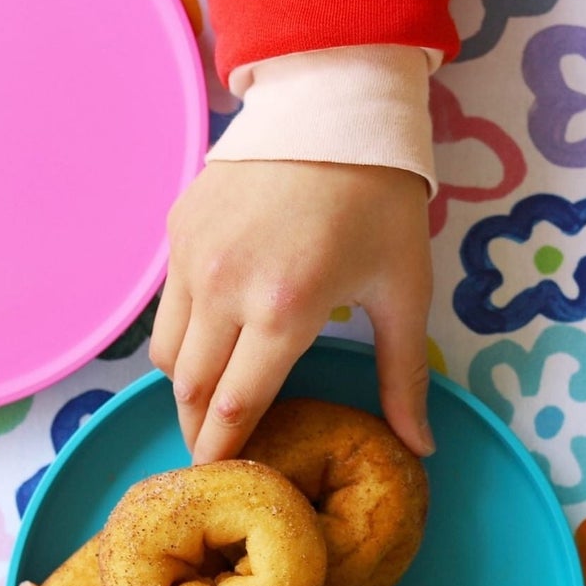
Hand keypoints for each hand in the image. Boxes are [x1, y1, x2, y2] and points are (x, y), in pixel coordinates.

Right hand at [151, 159, 434, 463]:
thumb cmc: (380, 202)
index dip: (225, 453)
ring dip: (186, 388)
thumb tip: (420, 450)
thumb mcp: (404, 291)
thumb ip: (403, 377)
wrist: (333, 104)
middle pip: (189, 390)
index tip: (225, 481)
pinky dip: (183, 337)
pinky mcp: (177, 231)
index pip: (236, 408)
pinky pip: (166, 306)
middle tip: (214, 456)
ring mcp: (192, 257)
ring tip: (212, 404)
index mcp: (285, 309)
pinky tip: (215, 342)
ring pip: (166, 353)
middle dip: (198, 431)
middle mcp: (225, 287)